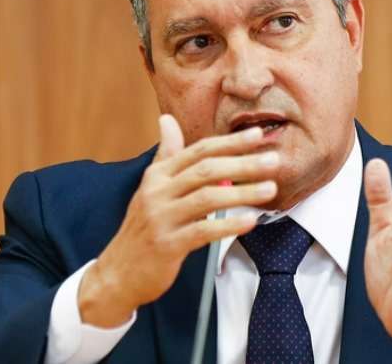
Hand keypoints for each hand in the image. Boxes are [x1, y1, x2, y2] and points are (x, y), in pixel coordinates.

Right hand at [78, 114, 278, 326]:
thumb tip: (167, 119)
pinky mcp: (167, 245)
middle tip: (274, 160)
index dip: (230, 142)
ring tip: (270, 189)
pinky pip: (203, 231)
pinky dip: (228, 225)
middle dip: (243, 163)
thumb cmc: (143, 228)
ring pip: (207, 198)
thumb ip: (166, 155)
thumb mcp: (151, 188)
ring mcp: (161, 218)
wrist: (118, 272)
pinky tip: (250, 221)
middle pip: (206, 170)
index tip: (258, 134)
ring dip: (243, 193)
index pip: (199, 151)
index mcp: (158, 175)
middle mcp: (158, 192)